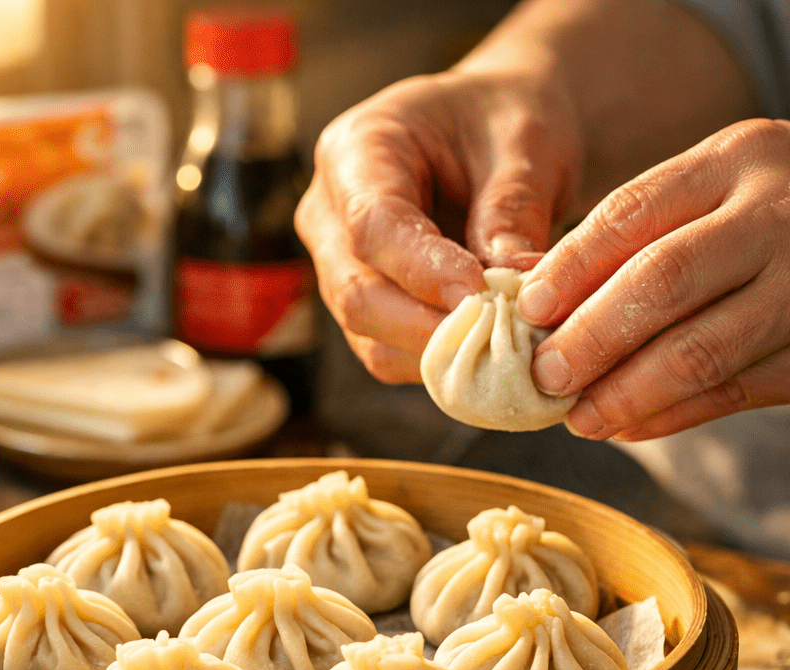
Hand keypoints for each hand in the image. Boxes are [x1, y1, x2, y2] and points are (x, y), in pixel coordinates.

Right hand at [295, 67, 580, 382]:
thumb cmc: (506, 122)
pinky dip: (441, 363)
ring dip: (439, 354)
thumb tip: (513, 290)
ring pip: (369, 338)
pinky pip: (390, 354)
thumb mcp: (524, 144)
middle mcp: (328, 215)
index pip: (371, 225)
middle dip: (429, 327)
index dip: (422, 270)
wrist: (498, 135)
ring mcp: (338, 269)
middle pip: (357, 294)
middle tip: (502, 339)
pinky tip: (490, 354)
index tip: (483, 294)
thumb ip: (512, 210)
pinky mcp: (363, 310)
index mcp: (355, 150)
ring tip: (506, 348)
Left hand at [521, 119, 789, 440]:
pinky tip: (628, 427)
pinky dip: (673, 416)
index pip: (631, 214)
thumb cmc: (759, 214)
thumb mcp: (707, 192)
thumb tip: (526, 295)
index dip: (570, 268)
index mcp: (734, 161)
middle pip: (663, 281)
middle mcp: (777, 214)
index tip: (527, 311)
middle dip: (591, 338)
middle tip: (545, 377)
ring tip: (578, 419)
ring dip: (626, 394)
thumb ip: (627, 237)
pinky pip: (736, 392)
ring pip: (701, 350)